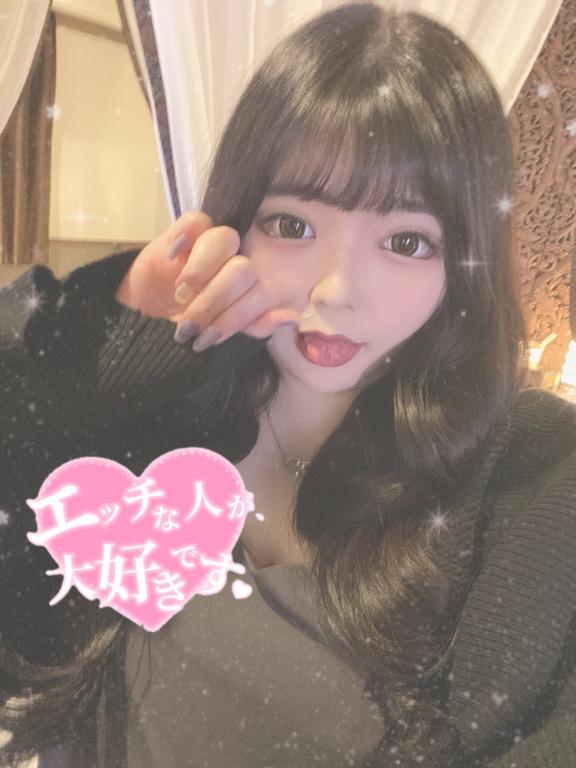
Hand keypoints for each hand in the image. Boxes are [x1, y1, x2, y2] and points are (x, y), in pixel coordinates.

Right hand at [114, 212, 301, 348]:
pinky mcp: (185, 231)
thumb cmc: (185, 327)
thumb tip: (292, 319)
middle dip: (214, 302)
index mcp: (250, 290)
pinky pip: (196, 220)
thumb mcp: (217, 334)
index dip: (236, 317)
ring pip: (226, 240)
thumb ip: (254, 325)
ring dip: (201, 272)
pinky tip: (172, 259)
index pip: (261, 294)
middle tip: (190, 323)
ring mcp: (211, 245)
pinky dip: (185, 239)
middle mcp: (235, 263)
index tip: (209, 338)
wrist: (143, 318)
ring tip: (180, 293)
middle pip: (242, 270)